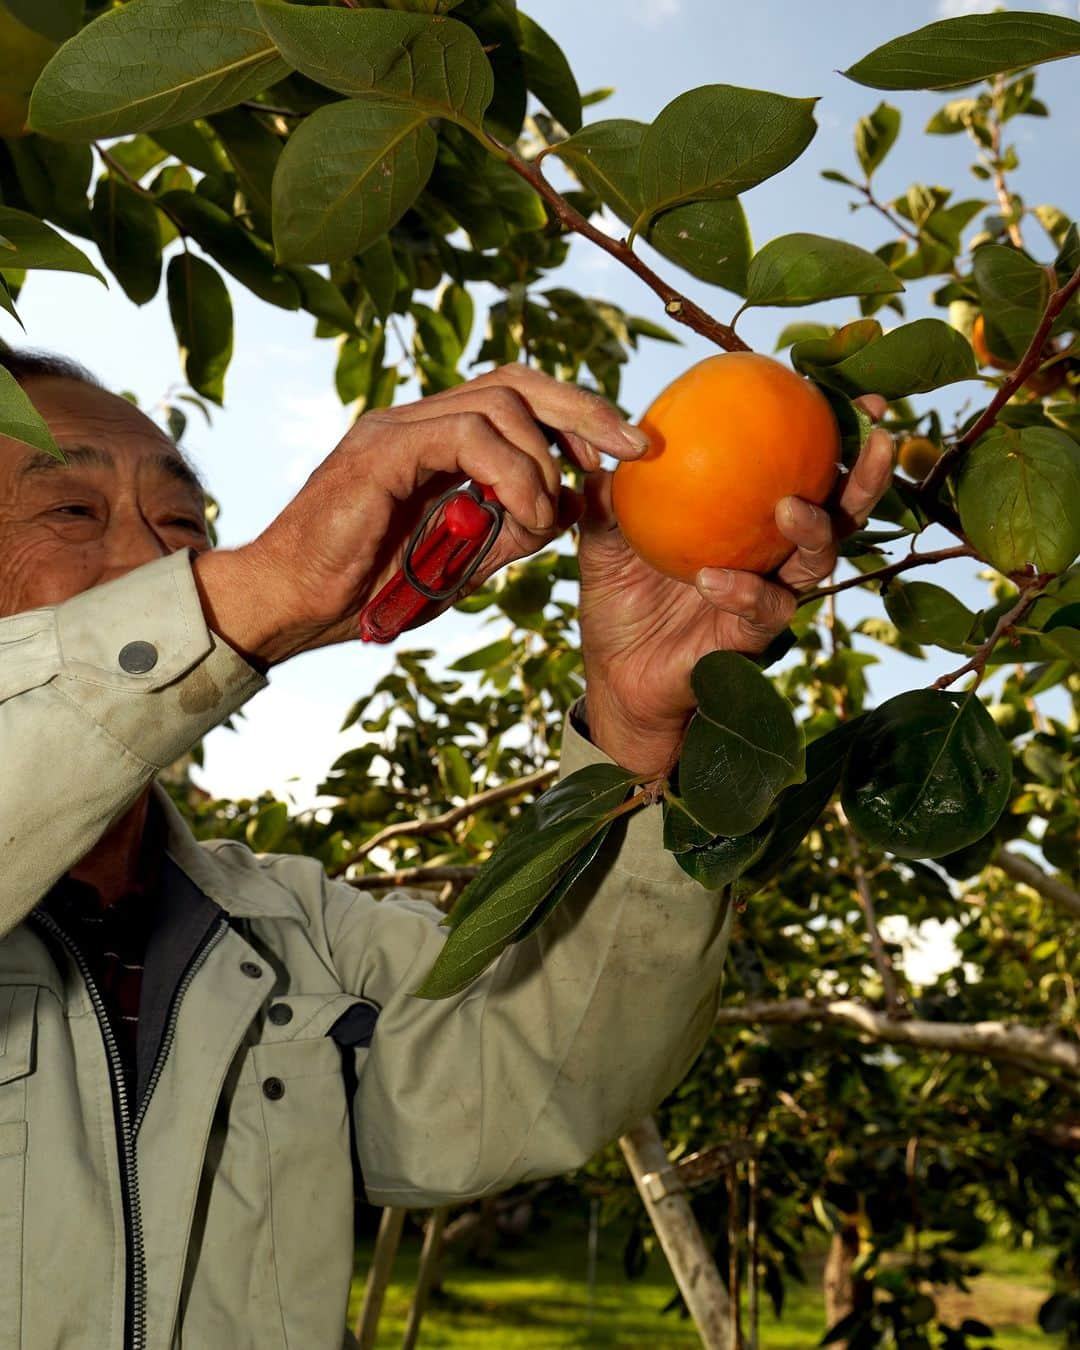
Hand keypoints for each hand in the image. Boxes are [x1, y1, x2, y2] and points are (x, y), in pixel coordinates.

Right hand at [193, 365, 648, 666]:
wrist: (288, 606)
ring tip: (547, 515)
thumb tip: (575, 503)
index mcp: (435, 441)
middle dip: (585, 408)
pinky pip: (465, 437)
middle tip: (633, 447)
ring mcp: (394, 431)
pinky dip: (511, 473)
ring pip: (497, 403)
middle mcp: (416, 423)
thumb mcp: (462, 560)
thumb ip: (513, 528)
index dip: (576, 416)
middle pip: (517, 381)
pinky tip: (524, 514)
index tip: (620, 454)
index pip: (518, 399)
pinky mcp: (378, 452)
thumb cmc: (365, 590)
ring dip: (543, 460)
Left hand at [578, 397, 894, 775]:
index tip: (853, 395)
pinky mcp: (753, 638)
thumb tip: (612, 444)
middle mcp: (772, 554)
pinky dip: (743, 592)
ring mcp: (770, 595)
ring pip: (819, 560)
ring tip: (789, 506)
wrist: (616, 676)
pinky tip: (713, 579)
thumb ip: (611, 494)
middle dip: (865, 474)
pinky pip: (762, 611)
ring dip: (812, 529)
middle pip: (839, 510)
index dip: (830, 433)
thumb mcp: (604, 538)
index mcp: (748, 520)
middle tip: (876, 437)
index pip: (797, 468)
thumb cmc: (620, 601)